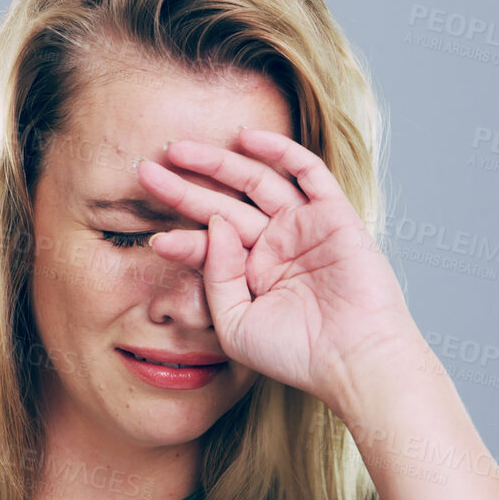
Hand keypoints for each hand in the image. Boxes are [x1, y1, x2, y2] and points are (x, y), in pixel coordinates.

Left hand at [138, 127, 419, 412]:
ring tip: (177, 149)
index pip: (207, 243)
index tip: (151, 236)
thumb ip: (216, 277)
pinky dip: (280, 151)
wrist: (353, 361)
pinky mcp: (334, 215)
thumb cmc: (296, 354)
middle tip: (145, 169)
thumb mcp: (235, 324)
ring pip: (256, 181)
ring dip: (218, 162)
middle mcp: (274, 245)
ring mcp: (303, 227)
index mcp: (250, 273)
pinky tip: (245, 138)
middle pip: (223, 204)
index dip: (179, 236)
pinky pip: (308, 172)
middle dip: (184, 186)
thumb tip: (214, 223)